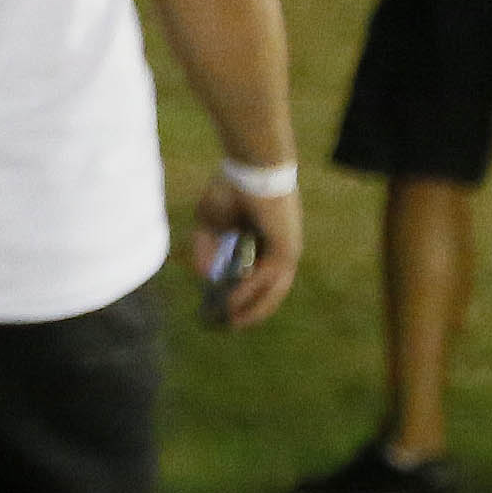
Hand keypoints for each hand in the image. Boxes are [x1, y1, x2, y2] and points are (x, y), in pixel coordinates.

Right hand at [190, 171, 303, 330]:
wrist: (251, 167)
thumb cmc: (231, 188)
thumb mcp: (210, 224)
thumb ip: (206, 249)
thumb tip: (205, 277)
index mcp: (268, 242)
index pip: (261, 278)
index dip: (246, 297)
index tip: (226, 312)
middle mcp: (281, 250)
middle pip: (270, 290)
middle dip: (250, 310)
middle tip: (228, 325)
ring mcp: (286, 250)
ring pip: (272, 291)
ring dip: (251, 310)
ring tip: (230, 323)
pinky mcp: (285, 249)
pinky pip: (267, 279)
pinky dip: (249, 294)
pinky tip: (230, 305)